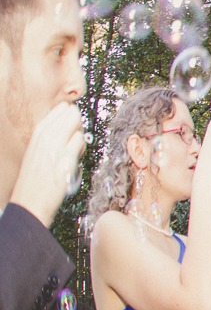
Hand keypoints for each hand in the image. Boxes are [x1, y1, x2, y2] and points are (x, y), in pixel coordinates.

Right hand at [10, 102, 85, 226]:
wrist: (30, 200)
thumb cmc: (36, 176)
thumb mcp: (38, 148)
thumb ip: (52, 135)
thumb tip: (71, 123)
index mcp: (38, 131)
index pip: (62, 108)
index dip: (71, 117)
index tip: (69, 129)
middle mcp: (46, 135)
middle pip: (73, 113)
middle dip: (78, 125)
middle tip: (72, 141)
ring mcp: (56, 146)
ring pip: (79, 126)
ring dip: (80, 139)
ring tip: (71, 153)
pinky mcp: (65, 159)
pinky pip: (81, 142)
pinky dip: (81, 150)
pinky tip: (73, 161)